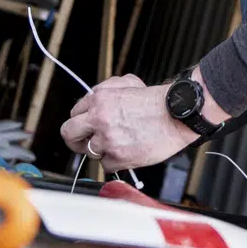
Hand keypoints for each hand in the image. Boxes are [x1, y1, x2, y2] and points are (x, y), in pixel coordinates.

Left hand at [59, 74, 194, 172]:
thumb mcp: (127, 82)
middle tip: (83, 142)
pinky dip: (115, 161)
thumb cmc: (157, 100)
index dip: (81, 121)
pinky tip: (127, 151)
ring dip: (102, 149)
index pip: (73, 114)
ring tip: (119, 143)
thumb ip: (105, 90)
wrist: (177, 114)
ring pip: (90, 152)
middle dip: (75, 140)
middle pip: (69, 134)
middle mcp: (99, 119)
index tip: (85, 127)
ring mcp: (108, 140)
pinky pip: (106, 165)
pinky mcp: (118, 157)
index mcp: (99, 100)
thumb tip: (93, 100)